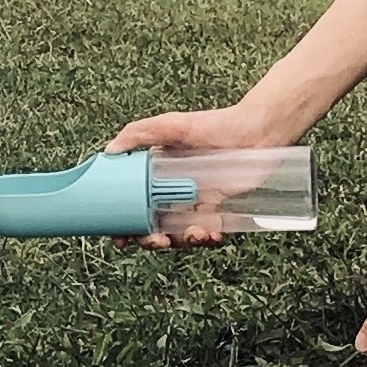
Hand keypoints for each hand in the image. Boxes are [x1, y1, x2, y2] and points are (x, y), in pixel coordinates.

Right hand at [105, 103, 279, 248]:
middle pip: (151, 225)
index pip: (131, 204)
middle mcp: (170, 189)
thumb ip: (138, 134)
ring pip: (177, 233)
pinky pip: (205, 232)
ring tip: (194, 234)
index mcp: (153, 173)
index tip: (121, 238)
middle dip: (150, 240)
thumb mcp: (171, 125)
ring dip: (181, 242)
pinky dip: (206, 238)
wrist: (257, 133)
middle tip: (158, 241)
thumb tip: (109, 152)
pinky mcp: (215, 208)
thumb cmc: (215, 124)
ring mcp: (192, 200)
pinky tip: (211, 234)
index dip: (124, 224)